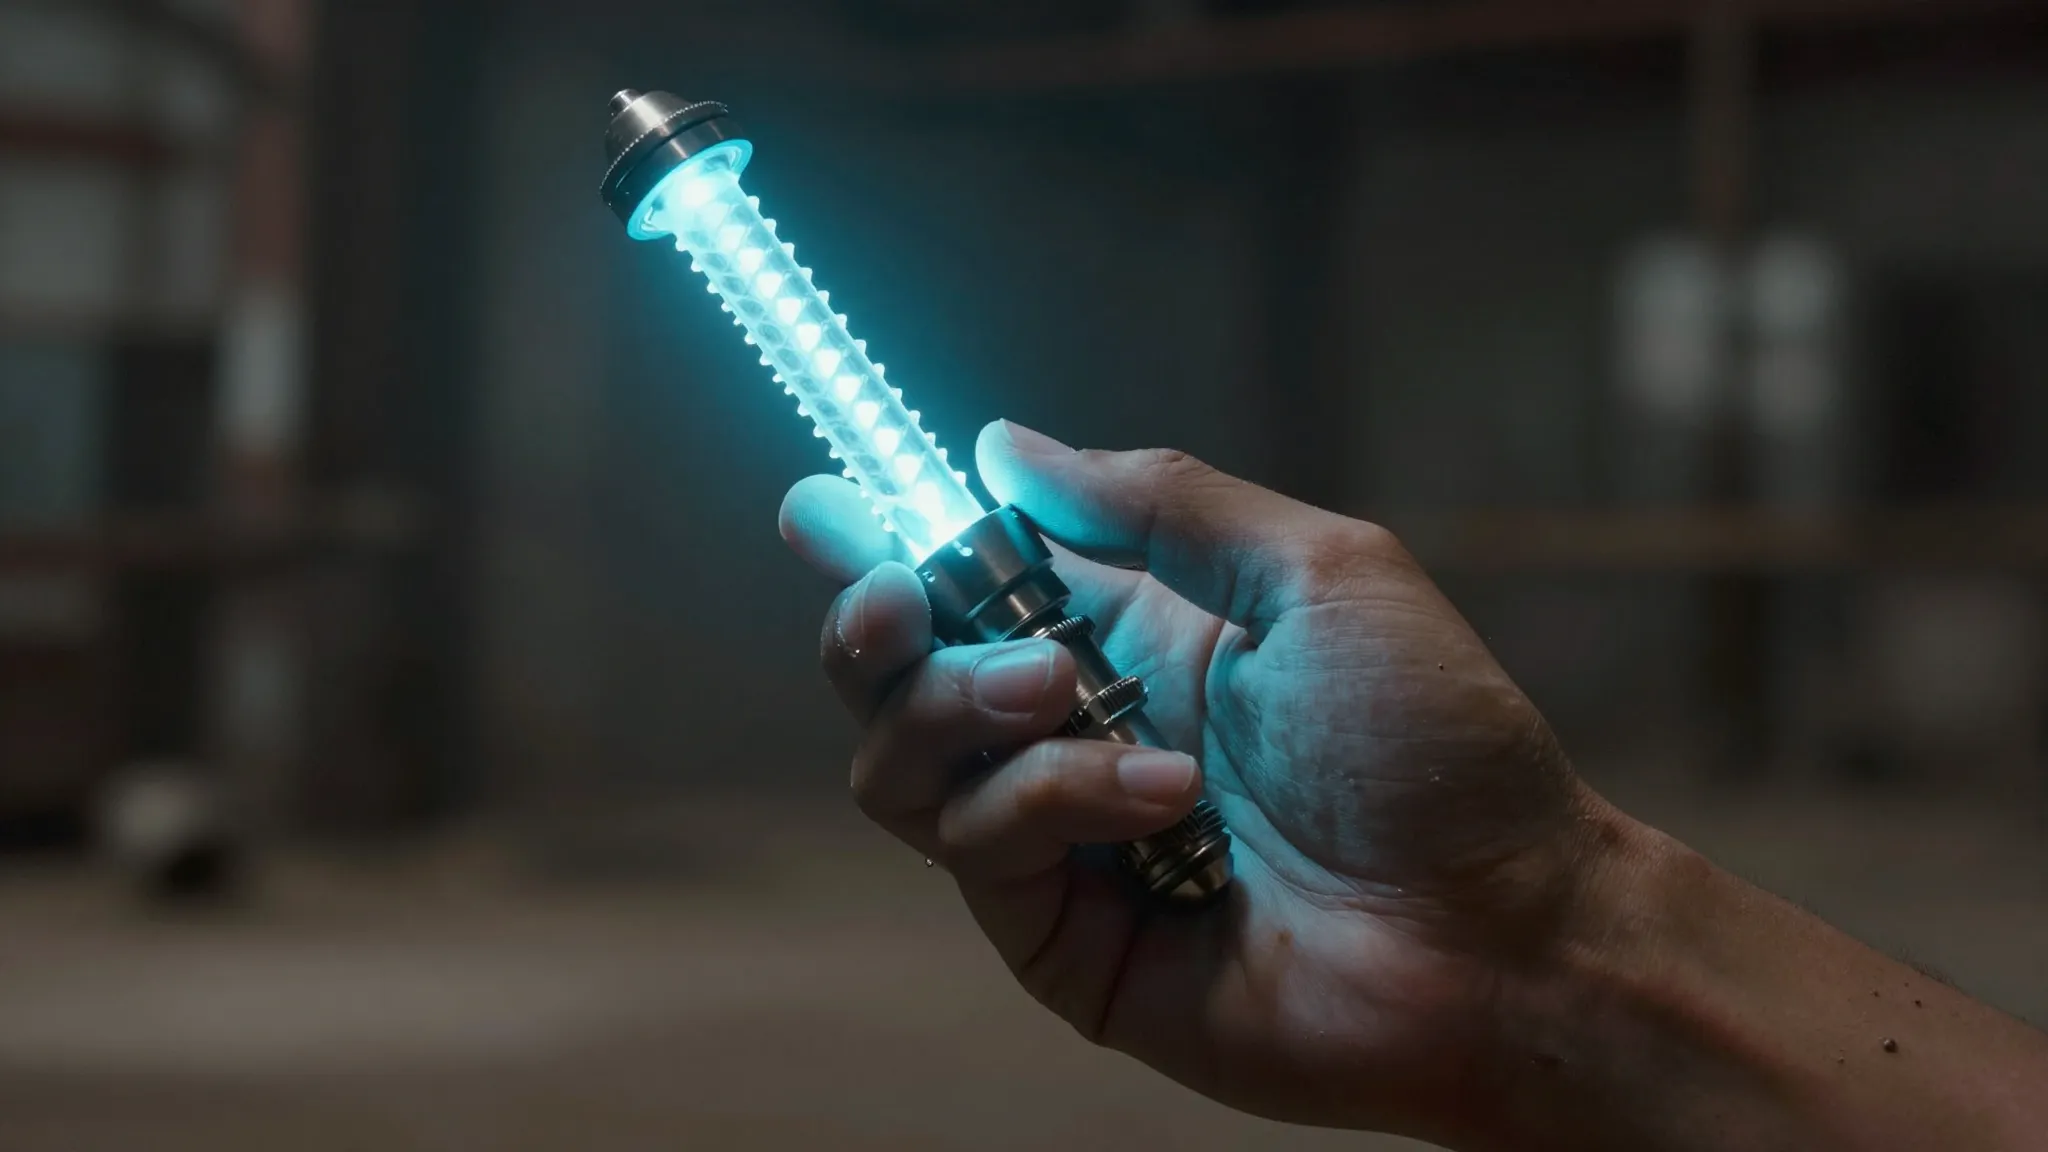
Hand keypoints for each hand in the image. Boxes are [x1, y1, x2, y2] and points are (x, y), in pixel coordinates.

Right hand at [779, 419, 1607, 1142]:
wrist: (1501, 930)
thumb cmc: (1436, 744)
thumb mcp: (1316, 573)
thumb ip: (1159, 507)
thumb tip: (1005, 446)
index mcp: (1134, 636)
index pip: (970, 579)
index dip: (883, 539)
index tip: (823, 503)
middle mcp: (1079, 732)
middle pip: (896, 676)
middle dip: (875, 621)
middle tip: (904, 595)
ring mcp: (1065, 841)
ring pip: (902, 765)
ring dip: (961, 704)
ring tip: (1065, 687)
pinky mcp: (1064, 938)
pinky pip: (979, 847)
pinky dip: (1049, 796)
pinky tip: (1159, 794)